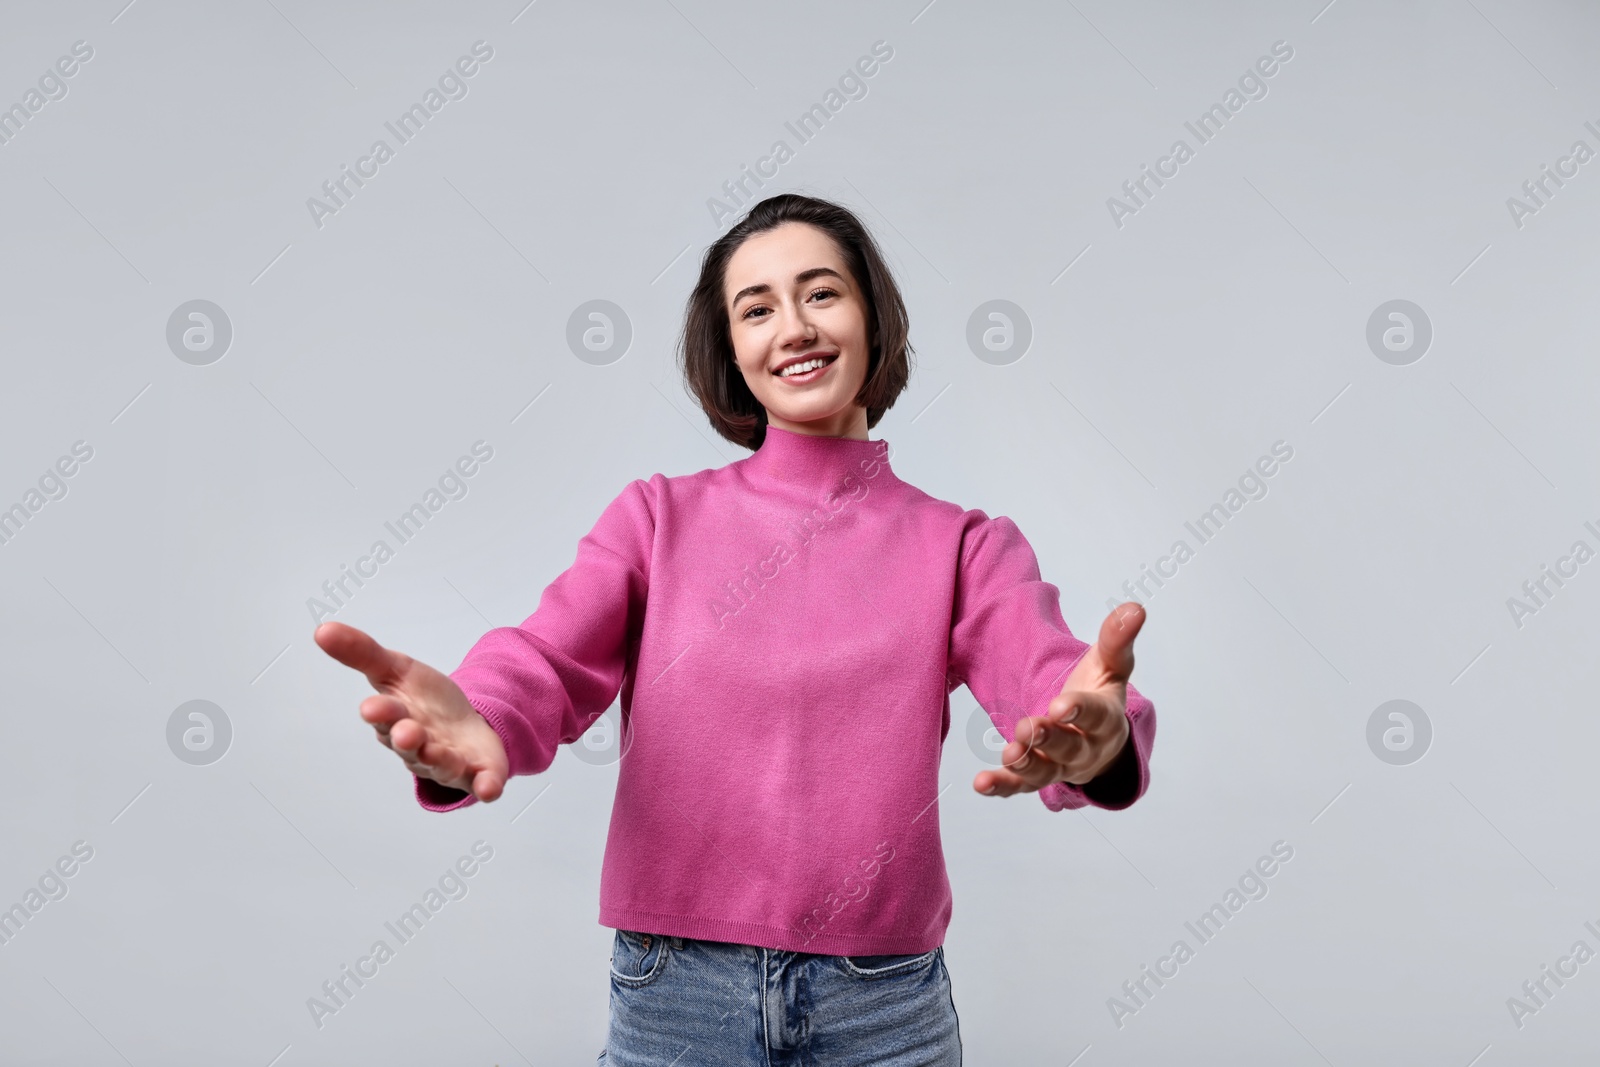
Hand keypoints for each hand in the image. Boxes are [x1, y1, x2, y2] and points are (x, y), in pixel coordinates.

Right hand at [314, 620, 508, 802]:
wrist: (467, 724)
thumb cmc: (425, 703)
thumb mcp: (396, 669)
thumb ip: (362, 653)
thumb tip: (321, 629)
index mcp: (396, 720)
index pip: (385, 717)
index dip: (380, 713)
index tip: (372, 708)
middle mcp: (419, 747)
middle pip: (410, 744)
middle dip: (407, 739)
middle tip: (406, 731)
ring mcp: (449, 762)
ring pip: (442, 765)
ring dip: (440, 760)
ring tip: (438, 751)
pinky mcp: (479, 773)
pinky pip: (483, 783)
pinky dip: (486, 786)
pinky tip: (489, 788)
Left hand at [974, 602, 1143, 797]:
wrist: (1098, 740)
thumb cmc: (1100, 694)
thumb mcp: (1110, 666)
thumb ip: (1116, 640)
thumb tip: (1134, 608)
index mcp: (1106, 720)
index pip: (1096, 716)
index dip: (1080, 710)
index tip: (1061, 705)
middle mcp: (1086, 748)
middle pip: (1069, 748)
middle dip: (1049, 739)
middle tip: (1027, 728)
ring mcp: (1061, 766)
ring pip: (1045, 772)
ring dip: (1026, 765)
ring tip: (1008, 755)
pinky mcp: (1038, 777)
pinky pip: (1019, 787)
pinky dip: (1002, 786)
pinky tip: (981, 783)